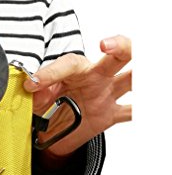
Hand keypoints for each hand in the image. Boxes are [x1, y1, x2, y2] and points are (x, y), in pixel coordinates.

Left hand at [24, 35, 131, 160]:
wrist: (55, 130)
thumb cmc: (49, 105)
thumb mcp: (36, 100)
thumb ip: (36, 93)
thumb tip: (30, 87)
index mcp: (75, 71)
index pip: (69, 64)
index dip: (50, 73)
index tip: (31, 84)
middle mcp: (96, 78)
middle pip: (115, 56)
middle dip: (117, 46)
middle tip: (106, 45)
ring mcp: (106, 95)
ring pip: (130, 79)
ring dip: (137, 75)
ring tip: (141, 73)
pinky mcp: (110, 115)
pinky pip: (129, 112)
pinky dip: (138, 111)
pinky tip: (144, 108)